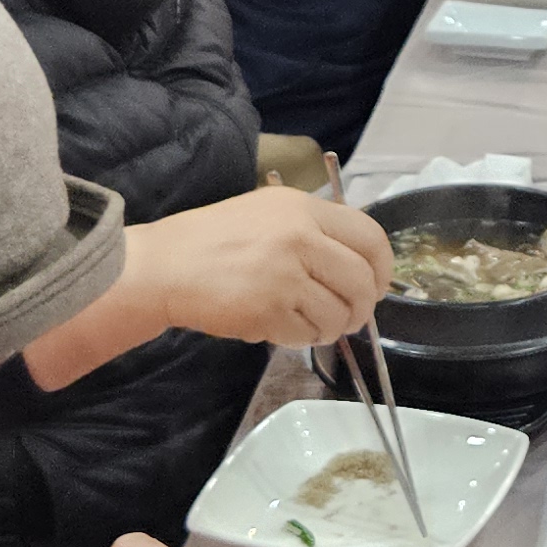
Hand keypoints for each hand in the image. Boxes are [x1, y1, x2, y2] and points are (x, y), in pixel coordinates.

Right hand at [124, 188, 393, 347]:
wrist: (163, 267)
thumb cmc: (212, 240)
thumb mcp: (267, 213)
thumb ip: (312, 229)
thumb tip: (357, 263)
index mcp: (303, 208)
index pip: (370, 237)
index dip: (383, 267)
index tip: (377, 285)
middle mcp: (300, 237)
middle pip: (362, 281)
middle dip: (362, 308)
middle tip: (350, 317)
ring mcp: (285, 274)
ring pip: (339, 314)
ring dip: (331, 328)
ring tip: (312, 325)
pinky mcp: (269, 309)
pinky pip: (308, 334)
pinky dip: (303, 338)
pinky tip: (285, 329)